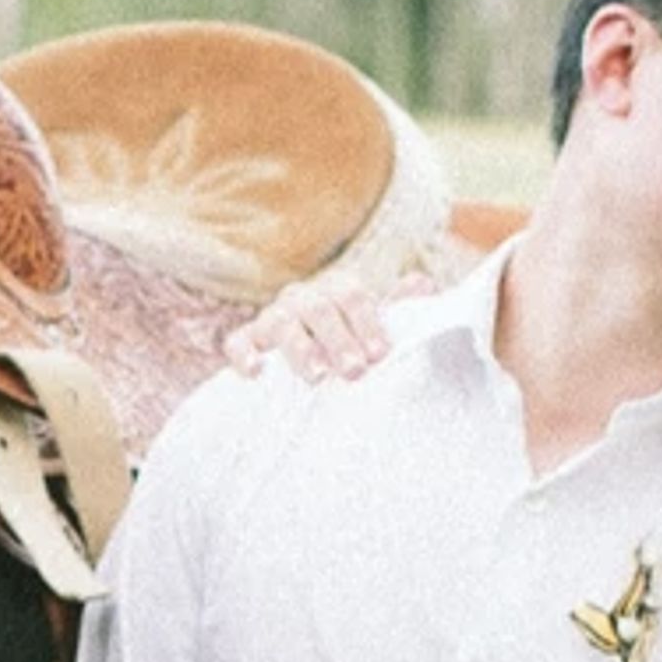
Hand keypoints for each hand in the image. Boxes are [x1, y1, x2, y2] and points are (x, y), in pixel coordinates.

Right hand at [221, 270, 400, 379]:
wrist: (310, 360)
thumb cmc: (350, 344)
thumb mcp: (376, 327)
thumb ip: (399, 307)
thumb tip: (423, 285)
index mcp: (335, 290)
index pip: (351, 295)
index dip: (367, 322)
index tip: (380, 354)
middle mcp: (302, 298)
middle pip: (318, 309)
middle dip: (338, 339)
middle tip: (355, 371)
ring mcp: (272, 318)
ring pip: (280, 323)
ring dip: (300, 349)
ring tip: (318, 377)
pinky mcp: (245, 340)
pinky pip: (238, 342)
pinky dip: (245, 354)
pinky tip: (257, 372)